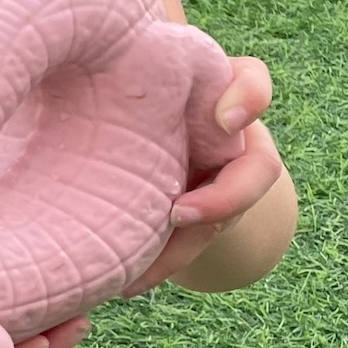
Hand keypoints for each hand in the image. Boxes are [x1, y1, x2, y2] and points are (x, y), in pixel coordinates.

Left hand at [126, 56, 283, 293]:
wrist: (133, 132)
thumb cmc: (132, 94)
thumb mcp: (139, 78)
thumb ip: (135, 65)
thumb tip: (90, 61)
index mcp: (223, 93)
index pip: (251, 84)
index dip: (247, 100)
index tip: (227, 118)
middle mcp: (234, 141)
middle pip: (257, 170)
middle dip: (224, 198)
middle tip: (181, 214)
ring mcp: (223, 184)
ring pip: (218, 223)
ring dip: (182, 249)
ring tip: (139, 274)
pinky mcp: (197, 222)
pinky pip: (187, 250)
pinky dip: (157, 268)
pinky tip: (123, 286)